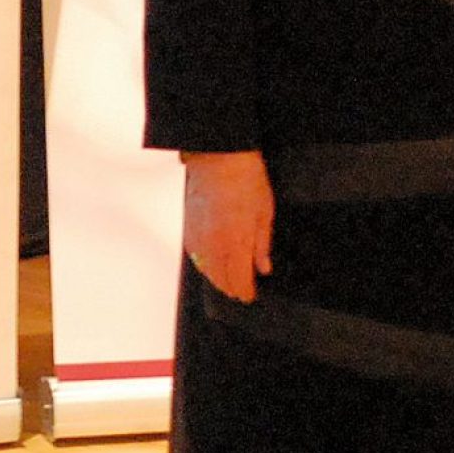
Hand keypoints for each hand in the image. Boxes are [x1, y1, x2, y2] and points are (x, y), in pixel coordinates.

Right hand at [183, 150, 274, 301]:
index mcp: (237, 241)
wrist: (219, 156)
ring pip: (206, 270)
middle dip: (232, 289)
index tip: (250, 296)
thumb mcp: (265, 212)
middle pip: (221, 280)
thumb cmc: (246, 179)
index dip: (245, 292)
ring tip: (228, 282)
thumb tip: (263, 268)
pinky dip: (205, 265)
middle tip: (241, 293)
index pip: (239, 279)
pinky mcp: (188, 228)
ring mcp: (199, 236)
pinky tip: (212, 264)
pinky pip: (195, 256)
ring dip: (218, 279)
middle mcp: (215, 243)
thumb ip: (262, 244)